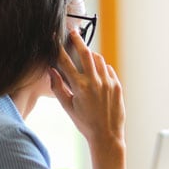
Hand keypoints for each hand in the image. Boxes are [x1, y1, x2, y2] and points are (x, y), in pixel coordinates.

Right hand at [50, 30, 124, 145]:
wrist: (106, 135)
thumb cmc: (85, 123)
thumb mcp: (68, 107)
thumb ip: (58, 88)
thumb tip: (51, 71)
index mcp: (79, 87)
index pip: (65, 62)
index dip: (58, 48)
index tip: (54, 38)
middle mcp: (95, 82)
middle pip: (85, 53)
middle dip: (78, 40)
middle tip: (73, 33)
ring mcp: (108, 83)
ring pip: (99, 59)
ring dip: (91, 54)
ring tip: (86, 53)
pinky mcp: (117, 86)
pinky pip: (108, 69)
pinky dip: (102, 67)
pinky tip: (97, 71)